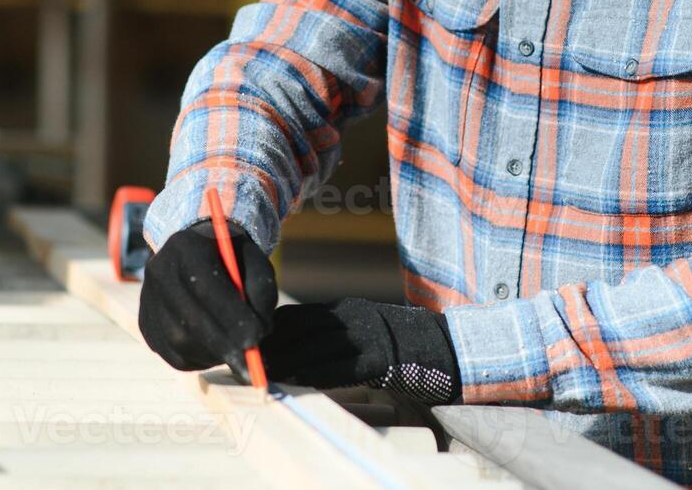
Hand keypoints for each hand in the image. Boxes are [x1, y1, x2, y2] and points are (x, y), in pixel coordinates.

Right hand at [137, 217, 277, 379]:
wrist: (195, 252)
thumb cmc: (232, 258)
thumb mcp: (254, 260)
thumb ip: (261, 291)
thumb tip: (259, 334)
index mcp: (185, 246)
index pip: (204, 285)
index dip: (230, 316)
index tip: (255, 339)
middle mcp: (159, 271)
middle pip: (188, 318)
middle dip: (223, 344)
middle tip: (250, 364)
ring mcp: (147, 300)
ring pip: (178, 341)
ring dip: (213, 354)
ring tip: (237, 352)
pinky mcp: (147, 326)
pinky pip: (173, 354)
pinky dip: (201, 359)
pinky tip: (219, 350)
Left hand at [260, 297, 460, 404]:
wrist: (443, 347)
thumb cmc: (398, 344)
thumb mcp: (361, 328)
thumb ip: (331, 333)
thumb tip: (292, 348)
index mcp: (344, 309)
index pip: (296, 315)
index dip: (270, 330)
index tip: (249, 343)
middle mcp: (351, 317)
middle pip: (300, 330)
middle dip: (272, 347)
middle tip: (248, 361)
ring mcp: (366, 336)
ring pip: (315, 347)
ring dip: (286, 362)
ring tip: (264, 374)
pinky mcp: (379, 358)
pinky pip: (340, 367)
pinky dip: (314, 374)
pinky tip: (297, 382)